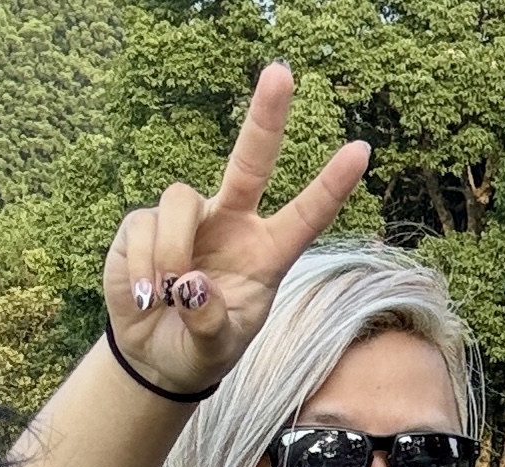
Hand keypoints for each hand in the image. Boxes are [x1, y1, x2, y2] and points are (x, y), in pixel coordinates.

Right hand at [101, 63, 370, 395]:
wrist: (157, 356)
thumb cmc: (202, 348)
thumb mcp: (216, 349)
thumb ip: (211, 324)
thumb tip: (192, 286)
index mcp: (266, 254)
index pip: (306, 216)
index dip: (331, 185)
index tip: (361, 151)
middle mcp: (232, 224)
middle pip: (251, 161)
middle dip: (266, 117)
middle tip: (283, 71)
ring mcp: (190, 218)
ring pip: (181, 201)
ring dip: (172, 251)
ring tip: (167, 297)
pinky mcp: (145, 222)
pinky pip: (143, 228)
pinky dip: (143, 267)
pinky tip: (147, 295)